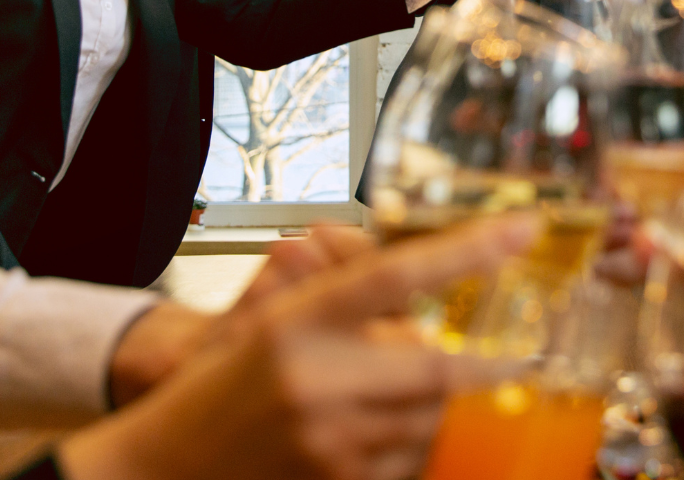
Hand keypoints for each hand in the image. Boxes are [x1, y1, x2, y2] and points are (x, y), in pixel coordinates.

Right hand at [57, 214, 540, 479]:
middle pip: (432, 362)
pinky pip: (410, 459)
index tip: (523, 227)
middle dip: (479, 360)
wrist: (159, 467)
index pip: (393, 273)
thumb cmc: (216, 387)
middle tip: (508, 354)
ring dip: (435, 401)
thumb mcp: (265, 319)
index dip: (466, 249)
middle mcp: (313, 380)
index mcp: (293, 322)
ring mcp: (327, 442)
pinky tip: (378, 430)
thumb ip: (333, 286)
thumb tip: (406, 268)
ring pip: (428, 415)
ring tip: (396, 394)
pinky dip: (412, 441)